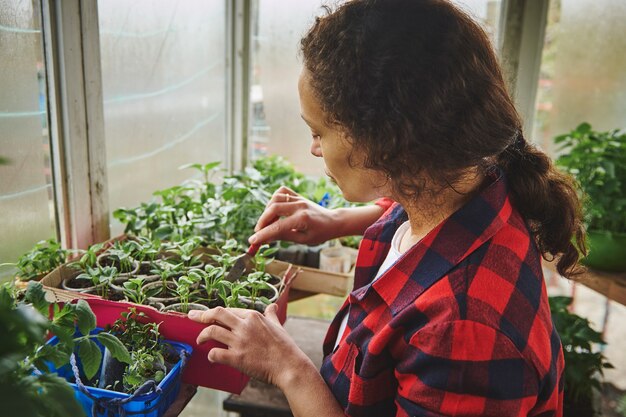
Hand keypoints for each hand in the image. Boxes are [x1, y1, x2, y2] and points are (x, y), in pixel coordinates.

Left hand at [188, 305, 313, 388]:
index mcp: (253, 316)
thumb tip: (272, 306)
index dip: (216, 312)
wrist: (288, 365)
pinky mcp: (236, 358)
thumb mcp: (278, 325)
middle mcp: (244, 326)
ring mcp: (239, 342)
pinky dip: (210, 355)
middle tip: (192, 316)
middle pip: (216, 314)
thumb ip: (271, 315)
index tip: (208, 314)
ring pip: (212, 332)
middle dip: (201, 315)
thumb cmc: (284, 346)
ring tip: (200, 340)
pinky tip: (211, 357)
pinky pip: (215, 353)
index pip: (229, 310)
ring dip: (202, 335)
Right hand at [249, 186, 342, 245]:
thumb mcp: (303, 240)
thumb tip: (265, 238)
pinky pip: (281, 192)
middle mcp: (300, 206)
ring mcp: (299, 198)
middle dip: (262, 222)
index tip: (252, 241)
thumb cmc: (320, 234)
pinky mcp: (298, 195)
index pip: (278, 227)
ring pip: (276, 199)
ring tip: (267, 223)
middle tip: (258, 233)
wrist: (333, 221)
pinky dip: (274, 200)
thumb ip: (284, 236)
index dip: (263, 234)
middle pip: (274, 209)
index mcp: (303, 219)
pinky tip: (274, 210)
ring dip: (267, 211)